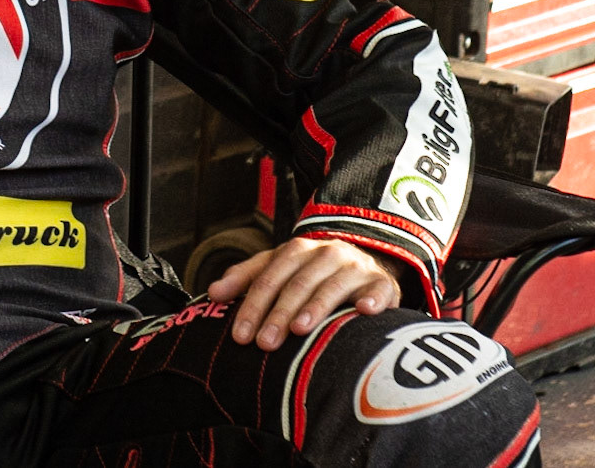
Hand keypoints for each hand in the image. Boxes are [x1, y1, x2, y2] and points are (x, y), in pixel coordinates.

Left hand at [206, 238, 401, 350]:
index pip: (269, 277)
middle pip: (298, 284)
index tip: (240, 335)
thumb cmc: (310, 272)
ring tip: (300, 329)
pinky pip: (379, 289)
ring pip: (333, 286)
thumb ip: (245, 278)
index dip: (253, 306)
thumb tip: (212, 292)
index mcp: (297, 250)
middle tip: (264, 344)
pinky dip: (372, 299)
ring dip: (316, 307)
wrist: (363, 261)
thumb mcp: (278, 268)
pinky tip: (363, 312)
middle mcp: (326, 254)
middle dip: (278, 314)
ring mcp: (355, 267)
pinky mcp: (382, 283)